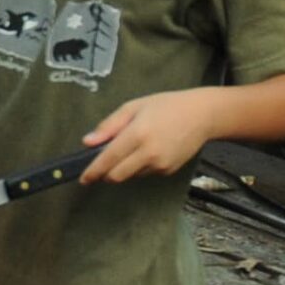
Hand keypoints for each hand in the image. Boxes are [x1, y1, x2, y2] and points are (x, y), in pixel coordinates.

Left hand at [80, 89, 217, 183]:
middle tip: (101, 163)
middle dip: (105, 174)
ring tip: (133, 147)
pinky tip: (148, 150)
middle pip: (117, 176)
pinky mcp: (168, 171)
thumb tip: (87, 142)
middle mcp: (149, 153)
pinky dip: (139, 167)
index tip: (83, 178)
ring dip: (123, 168)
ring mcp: (161, 165)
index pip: (108, 160)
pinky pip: (145, 174)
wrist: (202, 115)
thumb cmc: (166, 106)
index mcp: (137, 134)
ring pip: (131, 176)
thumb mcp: (133, 107)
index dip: (93, 171)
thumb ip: (108, 126)